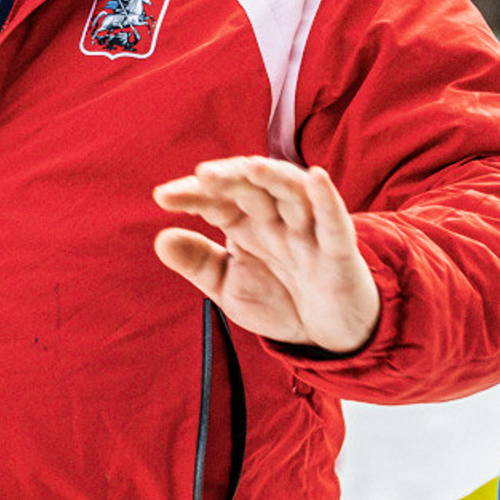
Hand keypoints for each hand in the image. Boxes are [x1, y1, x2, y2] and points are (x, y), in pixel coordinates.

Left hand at [153, 156, 378, 353]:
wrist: (328, 332)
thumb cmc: (278, 298)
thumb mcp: (228, 286)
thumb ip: (198, 262)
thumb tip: (161, 239)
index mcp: (246, 223)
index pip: (216, 199)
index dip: (192, 195)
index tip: (162, 196)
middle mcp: (275, 219)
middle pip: (252, 188)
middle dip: (229, 179)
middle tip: (203, 175)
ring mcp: (308, 230)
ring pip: (292, 194)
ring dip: (274, 178)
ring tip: (252, 167)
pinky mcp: (338, 249)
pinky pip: (333, 220)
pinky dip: (326, 199)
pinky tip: (317, 177)